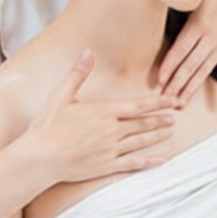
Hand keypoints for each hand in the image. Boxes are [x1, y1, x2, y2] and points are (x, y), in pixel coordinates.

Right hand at [29, 49, 175, 182]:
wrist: (40, 158)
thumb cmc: (47, 126)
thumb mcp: (61, 96)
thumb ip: (77, 74)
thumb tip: (87, 51)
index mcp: (103, 111)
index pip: (137, 105)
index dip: (157, 102)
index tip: (171, 100)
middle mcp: (112, 130)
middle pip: (142, 123)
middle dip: (160, 118)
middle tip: (176, 115)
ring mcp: (111, 150)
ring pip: (140, 141)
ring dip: (157, 135)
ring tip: (171, 131)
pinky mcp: (106, 166)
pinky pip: (132, 164)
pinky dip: (148, 162)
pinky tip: (160, 160)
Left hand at [158, 0, 216, 105]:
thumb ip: (178, 11)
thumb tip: (156, 16)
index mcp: (198, 24)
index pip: (179, 50)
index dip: (168, 67)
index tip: (159, 81)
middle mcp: (212, 36)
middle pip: (190, 64)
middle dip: (176, 83)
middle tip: (165, 99)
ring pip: (205, 70)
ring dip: (193, 88)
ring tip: (182, 102)